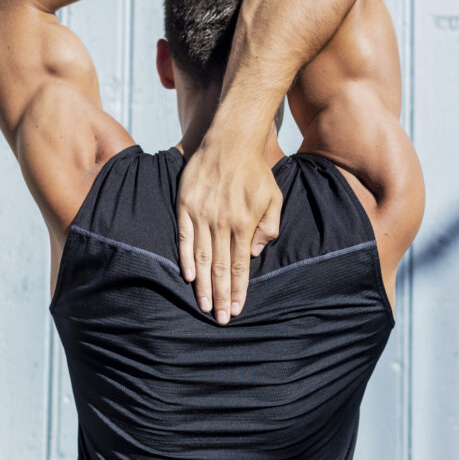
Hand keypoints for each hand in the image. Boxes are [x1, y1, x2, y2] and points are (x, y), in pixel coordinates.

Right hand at [177, 137, 282, 324]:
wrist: (230, 141)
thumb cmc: (255, 172)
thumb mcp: (273, 198)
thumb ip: (268, 228)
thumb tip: (254, 255)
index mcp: (244, 224)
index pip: (240, 266)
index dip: (238, 290)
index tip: (236, 310)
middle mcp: (222, 222)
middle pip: (220, 267)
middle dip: (220, 296)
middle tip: (219, 319)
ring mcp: (202, 214)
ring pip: (201, 257)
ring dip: (202, 284)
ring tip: (203, 304)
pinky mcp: (186, 205)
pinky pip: (184, 237)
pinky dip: (185, 258)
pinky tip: (187, 275)